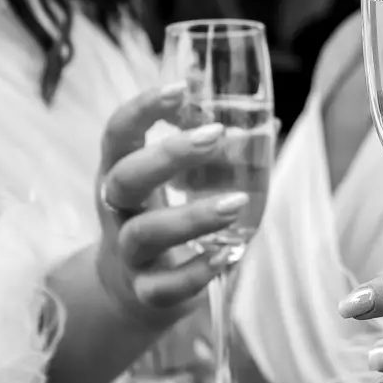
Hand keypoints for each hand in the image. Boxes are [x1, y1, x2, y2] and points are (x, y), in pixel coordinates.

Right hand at [93, 83, 247, 326]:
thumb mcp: (167, 183)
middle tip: (216, 135)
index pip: (117, 133)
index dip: (142, 108)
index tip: (180, 88)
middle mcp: (116, 211)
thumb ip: (206, 152)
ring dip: (192, 216)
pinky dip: (196, 272)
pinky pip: (163, 286)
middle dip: (168, 155)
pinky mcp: (144, 293)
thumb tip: (266, 122)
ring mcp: (127, 254)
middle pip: (125, 178)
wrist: (125, 293)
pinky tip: (227, 255)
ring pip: (145, 233)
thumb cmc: (156, 218)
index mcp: (119, 173)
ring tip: (237, 202)